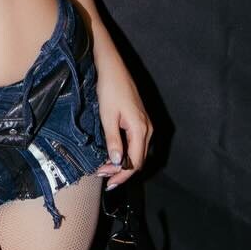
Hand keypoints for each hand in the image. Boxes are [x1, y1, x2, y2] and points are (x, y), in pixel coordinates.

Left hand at [93, 60, 152, 189]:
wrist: (112, 68)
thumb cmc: (110, 89)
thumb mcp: (107, 117)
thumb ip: (113, 141)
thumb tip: (117, 162)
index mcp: (140, 129)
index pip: (135, 162)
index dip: (122, 175)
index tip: (107, 181)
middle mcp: (147, 129)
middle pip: (138, 160)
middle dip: (121, 171)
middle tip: (102, 175)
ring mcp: (145, 125)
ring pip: (137, 153)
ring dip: (122, 163)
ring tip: (104, 168)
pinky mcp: (140, 121)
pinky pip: (136, 144)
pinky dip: (125, 153)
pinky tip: (112, 155)